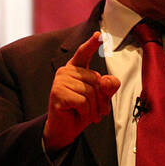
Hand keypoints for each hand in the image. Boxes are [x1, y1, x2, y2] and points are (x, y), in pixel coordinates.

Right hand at [42, 32, 120, 154]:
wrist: (64, 130)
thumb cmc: (81, 111)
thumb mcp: (100, 99)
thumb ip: (107, 87)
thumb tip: (107, 81)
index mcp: (76, 68)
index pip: (84, 53)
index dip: (92, 44)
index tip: (99, 35)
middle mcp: (66, 71)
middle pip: (96, 80)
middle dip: (101, 99)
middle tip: (99, 111)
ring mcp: (60, 81)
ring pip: (90, 92)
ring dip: (94, 108)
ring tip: (90, 115)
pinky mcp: (57, 94)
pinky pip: (82, 101)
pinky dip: (86, 112)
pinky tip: (80, 114)